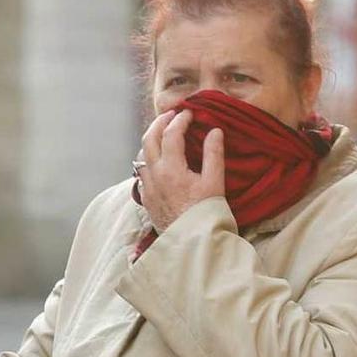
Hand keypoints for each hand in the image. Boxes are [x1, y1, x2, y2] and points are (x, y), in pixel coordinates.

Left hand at [136, 110, 224, 230]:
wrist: (193, 243)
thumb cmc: (207, 214)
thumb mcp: (215, 183)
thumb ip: (213, 154)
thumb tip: (214, 131)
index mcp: (171, 169)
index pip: (171, 134)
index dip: (180, 119)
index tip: (189, 112)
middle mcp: (154, 176)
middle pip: (149, 139)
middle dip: (159, 123)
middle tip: (171, 115)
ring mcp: (147, 188)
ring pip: (141, 155)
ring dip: (151, 140)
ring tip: (164, 134)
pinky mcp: (146, 199)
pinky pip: (141, 173)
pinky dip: (148, 159)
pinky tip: (158, 160)